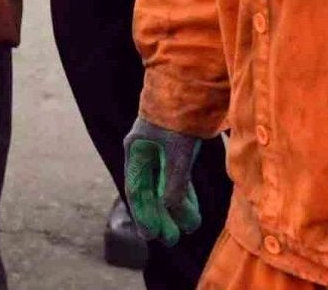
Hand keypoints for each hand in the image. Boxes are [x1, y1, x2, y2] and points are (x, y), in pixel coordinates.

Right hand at [123, 118, 202, 246]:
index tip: (151, 236)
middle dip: (159, 215)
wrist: (189, 87)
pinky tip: (191, 208)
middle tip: (170, 240)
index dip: (143, 214)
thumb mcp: (177, 152)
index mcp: (136, 150)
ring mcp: (159, 150)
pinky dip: (182, 193)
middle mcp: (144, 152)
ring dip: (173, 207)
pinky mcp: (175, 148)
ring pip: (162, 184)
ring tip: (186, 227)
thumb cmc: (178, 118)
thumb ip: (174, 183)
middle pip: (148, 190)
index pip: (136, 189)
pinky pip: (175, 177)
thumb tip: (171, 211)